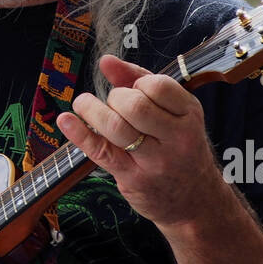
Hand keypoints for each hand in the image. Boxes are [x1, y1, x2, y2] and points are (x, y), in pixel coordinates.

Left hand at [55, 54, 220, 229]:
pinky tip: (66, 121)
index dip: (137, 83)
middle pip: (135, 105)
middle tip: (112, 103)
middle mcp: (177, 137)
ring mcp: (155, 161)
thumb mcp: (174, 113)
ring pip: (116, 126)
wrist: (195, 202)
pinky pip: (101, 151)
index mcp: (189, 114)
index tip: (132, 91)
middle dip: (115, 98)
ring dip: (92, 111)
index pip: (158, 86)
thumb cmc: (179, 148)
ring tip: (84, 105)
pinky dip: (79, 133)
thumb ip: (140, 81)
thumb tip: (106, 61)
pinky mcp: (134, 178)